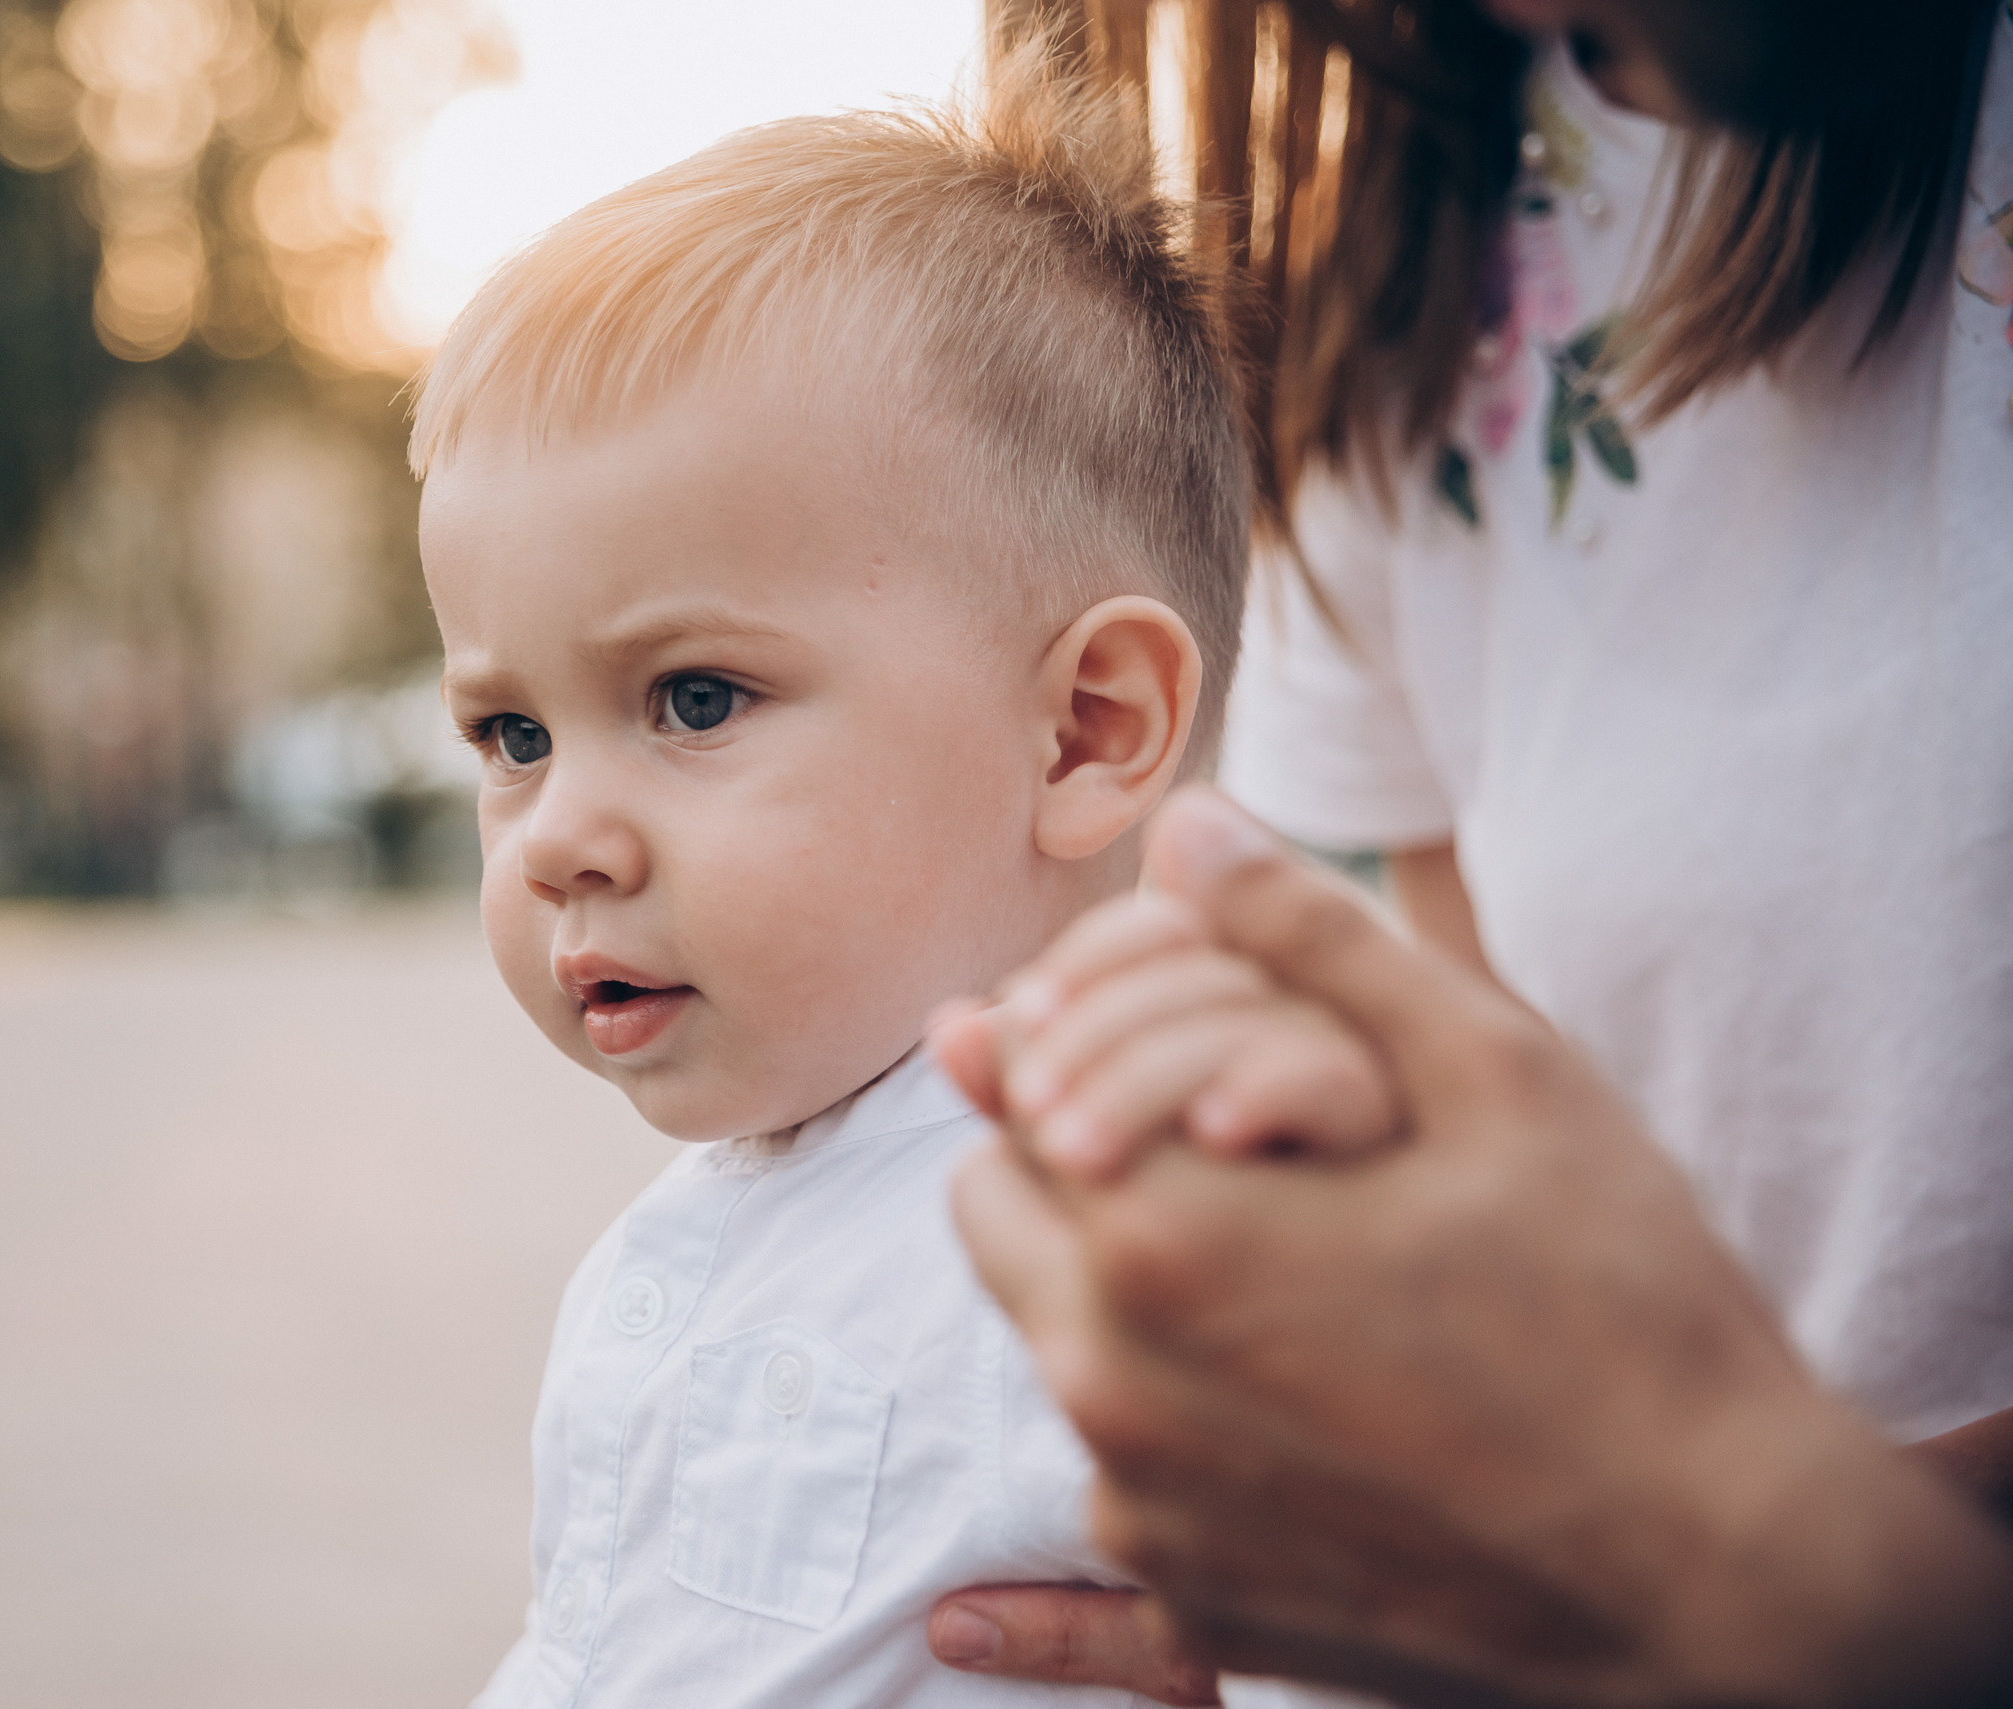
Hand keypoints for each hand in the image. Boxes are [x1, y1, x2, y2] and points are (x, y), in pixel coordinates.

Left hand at [940, 787, 2012, 1708]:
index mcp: (1164, 1233)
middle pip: (995, 1207)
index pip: (1020, 1083)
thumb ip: (1317, 937)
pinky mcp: (1186, 1597)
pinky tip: (1298, 1386)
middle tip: (1199, 1138)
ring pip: (1048, 1339)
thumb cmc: (1629, 1310)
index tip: (1153, 1036)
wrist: (1728, 1587)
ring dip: (1111, 1280)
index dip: (1078, 1034)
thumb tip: (1186, 824)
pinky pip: (1117, 1465)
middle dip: (1070, 1153)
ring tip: (1261, 1256)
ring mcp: (1142, 1506)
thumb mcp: (1498, 1077)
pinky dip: (1172, 1408)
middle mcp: (1112, 1382)